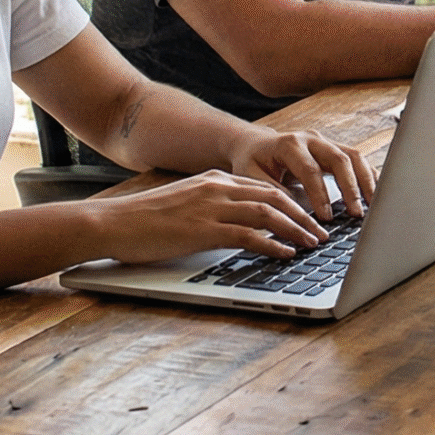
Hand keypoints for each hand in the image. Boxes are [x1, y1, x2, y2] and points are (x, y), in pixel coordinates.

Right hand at [87, 170, 331, 263]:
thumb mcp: (186, 206)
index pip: (265, 186)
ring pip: (268, 213)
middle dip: (304, 215)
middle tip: (322, 233)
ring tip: (312, 244)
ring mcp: (211, 207)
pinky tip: (285, 254)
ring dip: (296, 229)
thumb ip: (213, 210)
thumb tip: (239, 226)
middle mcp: (217, 188)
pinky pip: (248, 234)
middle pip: (275, 196)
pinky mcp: (203, 229)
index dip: (294, 202)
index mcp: (215, 180)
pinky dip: (272, 244)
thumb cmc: (144, 220)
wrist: (112, 223)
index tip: (311, 216)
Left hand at [228, 128, 376, 222]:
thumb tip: (294, 212)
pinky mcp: (335, 149)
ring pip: (354, 156)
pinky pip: (358, 160)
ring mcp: (326, 142)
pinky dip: (369, 175)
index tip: (326, 218)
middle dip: (350, 188)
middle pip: (339, 159)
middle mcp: (311, 139)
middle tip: (355, 213)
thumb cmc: (252, 162)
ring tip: (373, 205)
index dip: (320, 194)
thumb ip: (272, 191)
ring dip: (365, 181)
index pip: (310, 170)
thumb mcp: (251, 177)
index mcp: (289, 144)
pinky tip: (376, 194)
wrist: (256, 144)